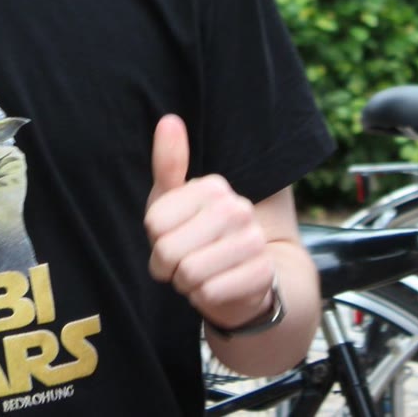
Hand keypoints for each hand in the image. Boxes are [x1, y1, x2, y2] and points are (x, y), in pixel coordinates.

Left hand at [143, 114, 274, 331]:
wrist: (242, 277)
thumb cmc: (196, 236)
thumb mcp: (173, 201)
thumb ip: (169, 164)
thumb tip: (169, 120)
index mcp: (213, 187)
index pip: (154, 223)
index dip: (155, 239)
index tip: (172, 237)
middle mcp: (237, 208)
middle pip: (168, 250)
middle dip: (167, 266)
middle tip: (182, 262)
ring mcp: (254, 241)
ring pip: (189, 273)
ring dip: (186, 283)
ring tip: (199, 274)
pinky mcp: (262, 273)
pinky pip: (210, 293)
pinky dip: (205, 297)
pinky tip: (216, 286)